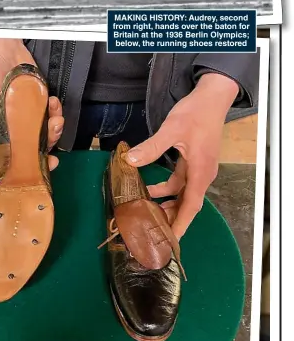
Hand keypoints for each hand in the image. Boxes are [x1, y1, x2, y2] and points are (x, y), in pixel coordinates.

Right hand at [0, 39, 64, 188]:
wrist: (3, 50)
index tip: (6, 197)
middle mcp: (10, 133)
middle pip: (25, 158)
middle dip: (40, 162)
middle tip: (51, 162)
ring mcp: (26, 123)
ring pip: (42, 141)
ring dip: (52, 135)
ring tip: (55, 122)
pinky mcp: (39, 110)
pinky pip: (51, 120)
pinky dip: (55, 114)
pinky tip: (52, 103)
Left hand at [125, 73, 239, 239]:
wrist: (211, 99)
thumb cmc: (195, 114)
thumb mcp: (171, 130)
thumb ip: (151, 147)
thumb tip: (130, 160)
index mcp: (200, 172)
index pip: (191, 205)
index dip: (180, 224)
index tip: (170, 240)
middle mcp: (201, 174)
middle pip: (186, 204)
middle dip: (170, 219)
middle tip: (150, 231)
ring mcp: (197, 169)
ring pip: (182, 194)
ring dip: (166, 204)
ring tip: (146, 213)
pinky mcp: (192, 162)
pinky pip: (179, 183)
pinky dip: (166, 190)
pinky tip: (149, 190)